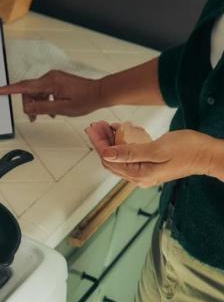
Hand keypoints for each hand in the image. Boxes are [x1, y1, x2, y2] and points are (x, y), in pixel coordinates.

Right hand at [0, 70, 103, 120]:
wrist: (99, 93)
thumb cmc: (85, 100)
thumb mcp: (62, 109)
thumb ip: (43, 108)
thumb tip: (28, 109)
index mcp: (50, 82)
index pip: (25, 86)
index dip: (10, 90)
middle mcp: (50, 77)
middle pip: (29, 91)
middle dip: (30, 105)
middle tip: (35, 118)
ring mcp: (53, 78)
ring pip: (36, 92)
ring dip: (38, 104)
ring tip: (48, 115)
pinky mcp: (57, 81)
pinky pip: (44, 91)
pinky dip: (44, 100)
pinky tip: (52, 110)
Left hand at [95, 129, 217, 186]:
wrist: (207, 154)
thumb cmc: (188, 150)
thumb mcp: (157, 149)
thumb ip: (130, 153)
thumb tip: (107, 154)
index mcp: (139, 174)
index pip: (109, 159)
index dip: (99, 143)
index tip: (93, 128)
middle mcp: (138, 177)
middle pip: (111, 159)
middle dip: (102, 141)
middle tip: (97, 124)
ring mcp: (144, 172)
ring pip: (119, 157)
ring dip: (111, 141)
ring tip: (107, 125)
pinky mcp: (149, 166)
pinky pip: (129, 156)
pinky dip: (123, 143)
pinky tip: (121, 131)